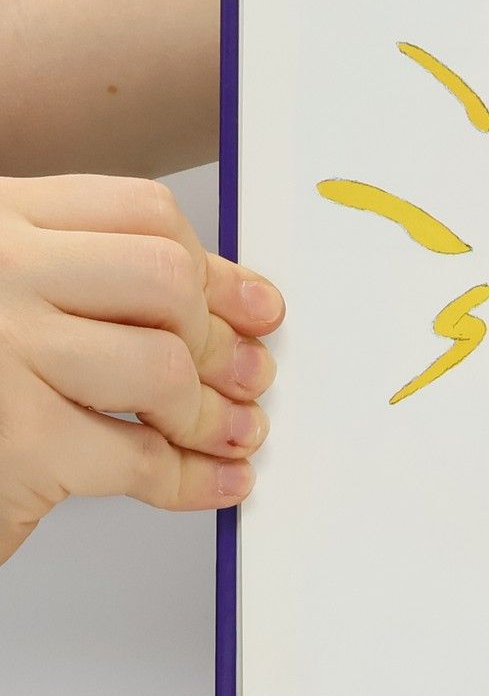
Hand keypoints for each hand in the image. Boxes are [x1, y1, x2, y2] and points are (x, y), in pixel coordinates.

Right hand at [0, 176, 281, 564]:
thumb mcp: (15, 301)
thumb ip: (97, 281)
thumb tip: (239, 305)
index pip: (141, 214)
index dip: (215, 269)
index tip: (255, 308)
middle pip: (164, 280)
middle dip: (218, 340)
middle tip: (246, 377)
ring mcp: (1, 351)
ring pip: (160, 366)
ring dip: (209, 414)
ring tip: (228, 433)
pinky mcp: (15, 439)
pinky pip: (138, 456)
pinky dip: (190, 478)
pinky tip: (213, 481)